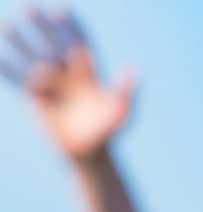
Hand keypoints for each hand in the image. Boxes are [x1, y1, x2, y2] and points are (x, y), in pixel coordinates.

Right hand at [1, 7, 136, 162]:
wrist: (88, 152)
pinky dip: (6, 67)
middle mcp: (68, 73)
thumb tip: (135, 69)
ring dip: (20, 41)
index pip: (80, 43)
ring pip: (32, 57)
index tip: (62, 11)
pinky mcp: (35, 96)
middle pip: (53, 44)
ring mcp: (50, 84)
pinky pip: (18, 80)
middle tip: (29, 7)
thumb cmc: (108, 132)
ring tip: (6, 24)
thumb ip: (126, 91)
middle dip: (42, 27)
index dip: (72, 27)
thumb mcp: (122, 113)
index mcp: (89, 73)